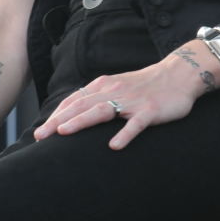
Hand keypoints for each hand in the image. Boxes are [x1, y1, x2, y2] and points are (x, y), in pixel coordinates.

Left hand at [33, 41, 219, 149]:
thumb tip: (76, 113)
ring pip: (103, 110)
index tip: (40, 131)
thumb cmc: (146, 85)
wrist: (179, 74)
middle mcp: (115, 90)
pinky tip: (114, 146)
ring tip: (64, 133)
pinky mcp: (150, 110)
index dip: (56, 115)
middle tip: (40, 136)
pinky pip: (136, 123)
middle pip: (82, 105)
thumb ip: (99, 97)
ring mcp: (132, 100)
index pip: (75, 100)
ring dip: (82, 121)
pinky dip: (125, 133)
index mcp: (105, 85)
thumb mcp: (119, 87)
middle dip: (59, 120)